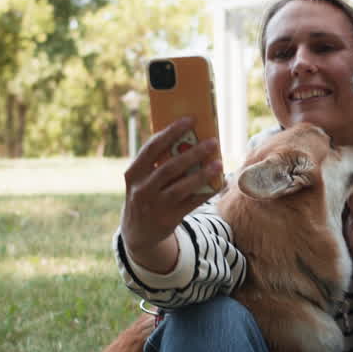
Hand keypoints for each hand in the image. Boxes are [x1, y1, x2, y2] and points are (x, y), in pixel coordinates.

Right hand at [121, 117, 221, 270]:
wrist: (138, 232)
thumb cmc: (146, 194)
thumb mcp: (142, 179)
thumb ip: (157, 163)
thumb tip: (189, 139)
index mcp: (133, 173)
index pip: (152, 148)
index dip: (171, 132)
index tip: (190, 119)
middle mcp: (142, 189)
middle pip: (170, 167)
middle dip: (192, 153)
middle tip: (212, 141)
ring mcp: (155, 206)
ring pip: (182, 187)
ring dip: (202, 174)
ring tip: (218, 163)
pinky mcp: (168, 219)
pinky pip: (191, 203)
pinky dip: (206, 192)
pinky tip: (218, 182)